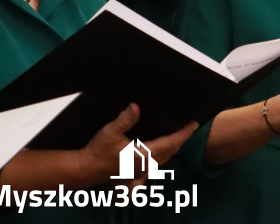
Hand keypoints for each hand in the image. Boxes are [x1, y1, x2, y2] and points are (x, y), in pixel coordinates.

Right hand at [80, 104, 197, 185]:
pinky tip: (163, 146)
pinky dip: (165, 153)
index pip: (170, 143)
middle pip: (171, 151)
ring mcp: (141, 170)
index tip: (194, 124)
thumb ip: (124, 120)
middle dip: (181, 139)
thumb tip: (135, 107)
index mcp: (142, 154)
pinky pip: (157, 162)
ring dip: (174, 146)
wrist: (85, 169)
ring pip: (165, 158)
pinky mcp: (136, 171)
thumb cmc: (97, 151)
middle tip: (190, 126)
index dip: (183, 133)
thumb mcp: (110, 132)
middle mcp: (145, 164)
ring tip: (180, 133)